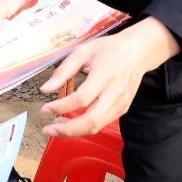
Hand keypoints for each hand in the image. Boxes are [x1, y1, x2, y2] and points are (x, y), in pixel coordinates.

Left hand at [39, 17, 181, 137]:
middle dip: (67, 130)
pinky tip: (71, 122)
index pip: (82, 99)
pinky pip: (102, 124)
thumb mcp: (83, 51)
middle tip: (47, 130)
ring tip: (55, 127)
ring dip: (74, 131)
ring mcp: (120, 104)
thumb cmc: (108, 49)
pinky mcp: (122, 110)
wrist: (137, 52)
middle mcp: (114, 94)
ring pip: (97, 126)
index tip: (44, 109)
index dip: (61, 107)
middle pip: (91, 120)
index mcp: (104, 76)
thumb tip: (45, 89)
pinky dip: (84, 127)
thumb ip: (64, 70)